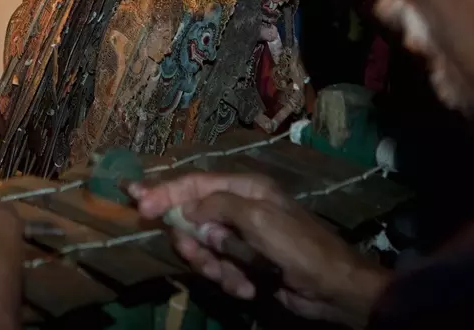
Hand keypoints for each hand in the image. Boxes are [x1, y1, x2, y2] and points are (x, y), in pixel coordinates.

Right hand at [131, 173, 386, 326]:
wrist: (334, 288)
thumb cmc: (298, 247)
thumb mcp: (257, 219)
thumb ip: (217, 207)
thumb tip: (186, 210)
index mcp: (243, 188)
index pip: (193, 183)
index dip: (163, 192)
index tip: (139, 206)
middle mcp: (238, 208)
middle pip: (192, 219)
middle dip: (193, 242)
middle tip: (199, 258)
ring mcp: (241, 237)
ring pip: (203, 248)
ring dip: (214, 267)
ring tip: (234, 279)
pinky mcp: (244, 263)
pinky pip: (219, 268)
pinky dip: (230, 280)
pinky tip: (248, 288)